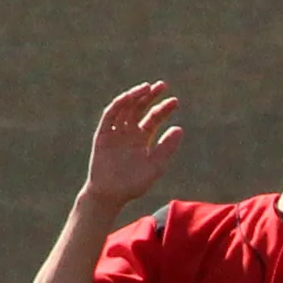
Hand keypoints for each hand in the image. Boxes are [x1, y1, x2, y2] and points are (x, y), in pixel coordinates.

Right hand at [83, 82, 182, 211]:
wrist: (110, 196)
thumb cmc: (133, 184)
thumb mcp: (155, 166)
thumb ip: (167, 148)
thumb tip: (179, 129)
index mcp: (142, 139)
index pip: (153, 118)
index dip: (164, 109)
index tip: (175, 101)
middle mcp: (129, 132)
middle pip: (140, 108)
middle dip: (151, 96)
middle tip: (163, 86)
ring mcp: (115, 132)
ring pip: (126, 108)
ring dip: (135, 96)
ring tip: (147, 88)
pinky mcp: (103, 134)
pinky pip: (110, 115)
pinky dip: (119, 104)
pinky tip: (130, 97)